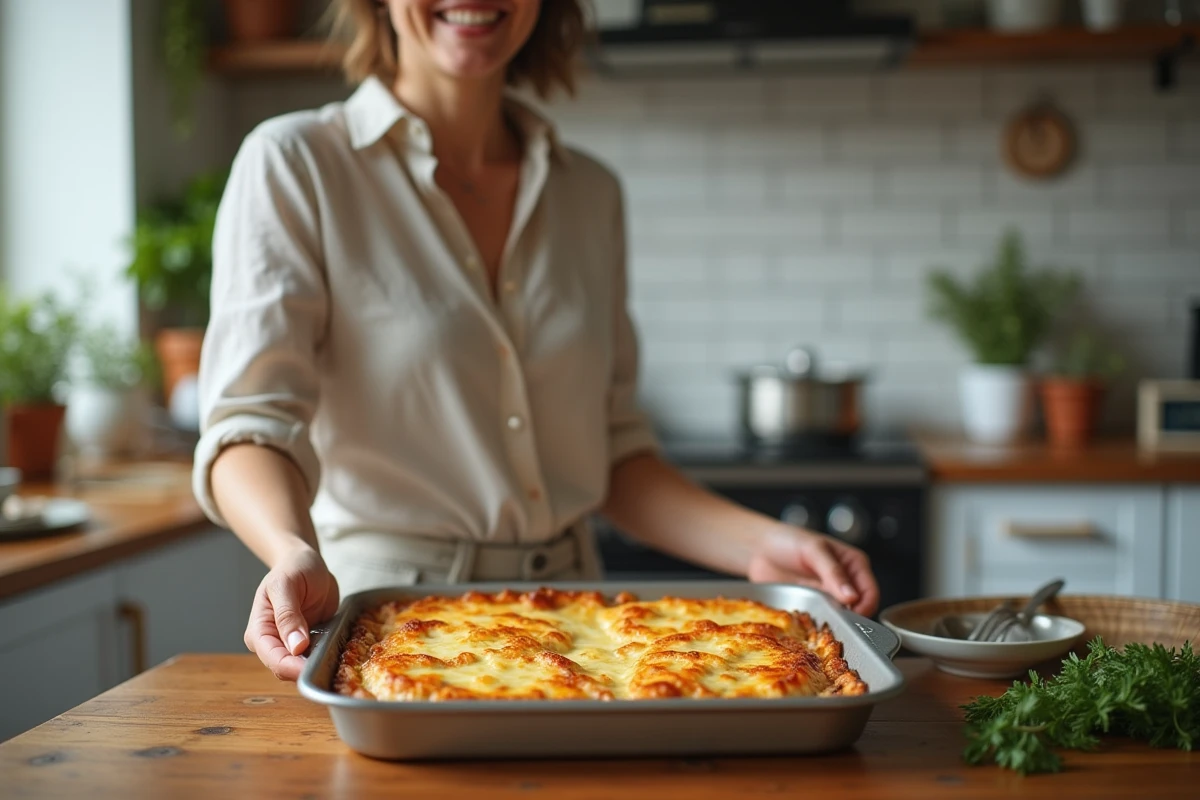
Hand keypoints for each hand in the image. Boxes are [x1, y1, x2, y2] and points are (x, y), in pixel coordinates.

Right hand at [245, 544, 339, 680]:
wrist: (306, 562)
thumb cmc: (293, 568)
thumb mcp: (287, 585)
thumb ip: (288, 615)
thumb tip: (296, 646)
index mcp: (259, 631)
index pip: (273, 659)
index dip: (293, 667)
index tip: (315, 666)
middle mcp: (271, 642)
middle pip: (285, 669)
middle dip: (306, 669)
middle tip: (331, 662)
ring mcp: (289, 645)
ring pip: (300, 668)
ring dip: (318, 665)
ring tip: (336, 656)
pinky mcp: (307, 644)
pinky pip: (315, 659)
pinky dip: (325, 657)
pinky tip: (337, 651)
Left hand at [746, 526, 878, 616]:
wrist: (759, 549)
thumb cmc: (788, 540)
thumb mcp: (813, 550)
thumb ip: (833, 571)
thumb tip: (851, 596)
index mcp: (854, 564)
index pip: (870, 592)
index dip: (863, 606)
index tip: (848, 615)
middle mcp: (846, 582)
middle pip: (859, 609)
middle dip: (848, 618)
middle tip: (832, 620)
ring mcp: (830, 596)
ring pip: (841, 618)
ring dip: (833, 623)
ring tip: (818, 621)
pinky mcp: (814, 606)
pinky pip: (823, 621)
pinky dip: (819, 626)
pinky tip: (809, 625)